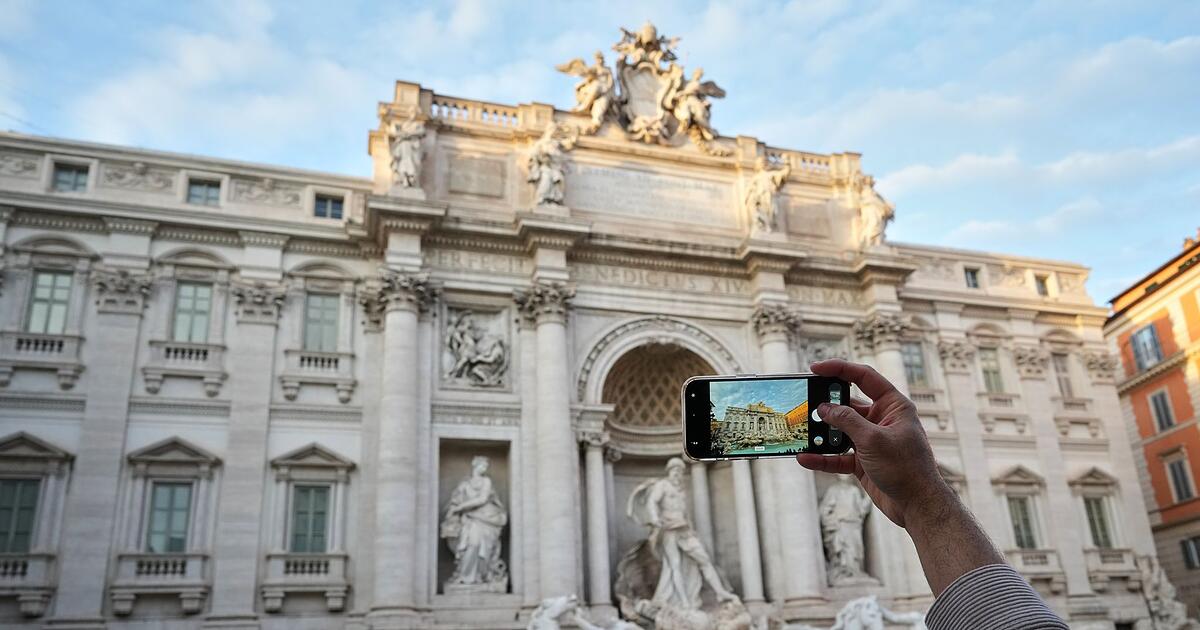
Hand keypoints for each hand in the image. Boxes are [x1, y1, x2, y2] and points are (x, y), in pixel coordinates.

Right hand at [795, 359, 953, 528]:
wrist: (917, 506)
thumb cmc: (906, 468)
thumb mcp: (873, 439)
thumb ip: (846, 421)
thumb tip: (824, 408)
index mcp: (893, 406)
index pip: (864, 377)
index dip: (840, 369)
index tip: (815, 368)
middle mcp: (881, 420)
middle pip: (847, 404)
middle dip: (825, 405)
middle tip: (804, 403)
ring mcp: (871, 441)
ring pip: (839, 431)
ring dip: (821, 434)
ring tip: (802, 433)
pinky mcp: (863, 461)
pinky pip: (838, 455)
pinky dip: (822, 457)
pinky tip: (805, 458)